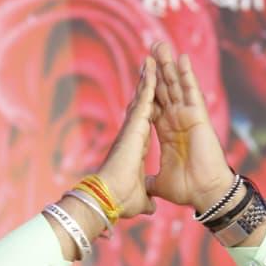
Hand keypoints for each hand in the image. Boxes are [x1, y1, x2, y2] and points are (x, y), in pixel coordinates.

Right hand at [94, 64, 157, 218]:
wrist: (110, 197)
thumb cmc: (121, 199)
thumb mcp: (140, 199)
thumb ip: (146, 198)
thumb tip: (150, 207)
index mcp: (135, 147)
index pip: (145, 122)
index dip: (150, 108)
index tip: (155, 97)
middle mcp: (132, 134)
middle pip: (142, 104)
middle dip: (148, 85)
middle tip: (151, 66)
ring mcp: (132, 128)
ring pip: (142, 97)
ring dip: (148, 77)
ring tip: (152, 58)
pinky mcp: (134, 125)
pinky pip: (145, 99)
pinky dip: (149, 83)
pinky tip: (153, 67)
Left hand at [145, 41, 233, 213]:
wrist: (204, 194)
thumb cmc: (187, 189)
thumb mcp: (160, 182)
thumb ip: (152, 180)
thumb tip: (144, 187)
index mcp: (167, 132)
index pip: (155, 104)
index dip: (148, 88)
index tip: (141, 72)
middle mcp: (177, 120)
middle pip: (165, 89)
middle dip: (158, 68)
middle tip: (151, 47)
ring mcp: (188, 117)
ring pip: (176, 85)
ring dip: (169, 65)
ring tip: (161, 45)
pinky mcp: (198, 117)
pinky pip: (191, 92)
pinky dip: (187, 75)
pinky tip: (182, 58)